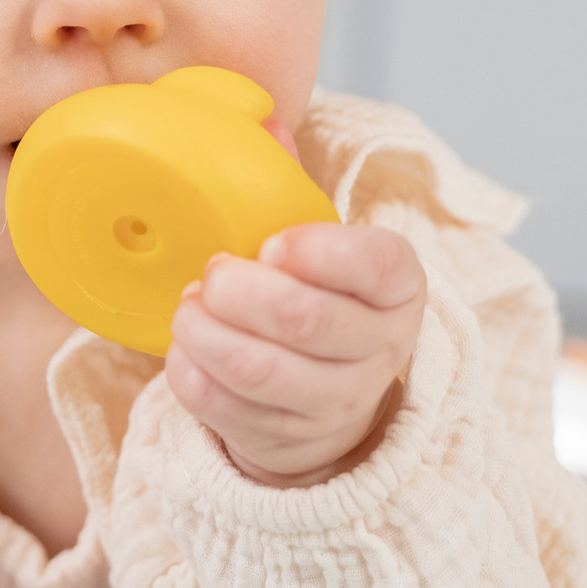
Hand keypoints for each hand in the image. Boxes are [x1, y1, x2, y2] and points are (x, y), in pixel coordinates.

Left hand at [165, 222, 423, 485]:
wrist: (330, 400)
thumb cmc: (324, 301)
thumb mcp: (337, 259)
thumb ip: (299, 216)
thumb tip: (257, 150)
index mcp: (399, 289)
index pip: (376, 264)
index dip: (316, 249)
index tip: (270, 244)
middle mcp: (379, 350)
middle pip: (304, 319)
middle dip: (238, 289)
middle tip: (214, 273)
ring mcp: (335, 403)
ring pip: (257, 369)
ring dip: (204, 331)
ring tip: (190, 308)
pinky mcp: (285, 438)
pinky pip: (222, 407)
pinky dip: (189, 372)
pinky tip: (187, 348)